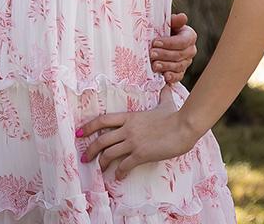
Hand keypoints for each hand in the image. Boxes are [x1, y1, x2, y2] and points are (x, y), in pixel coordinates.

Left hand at [76, 86, 198, 179]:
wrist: (185, 126)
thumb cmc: (176, 116)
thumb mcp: (165, 104)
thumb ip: (162, 96)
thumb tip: (166, 86)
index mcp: (129, 117)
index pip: (102, 120)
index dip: (88, 126)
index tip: (78, 133)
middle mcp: (127, 129)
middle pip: (101, 139)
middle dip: (90, 150)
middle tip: (84, 158)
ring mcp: (133, 142)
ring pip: (109, 153)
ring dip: (102, 163)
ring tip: (100, 169)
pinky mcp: (142, 154)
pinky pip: (125, 165)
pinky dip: (120, 172)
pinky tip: (119, 176)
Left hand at [149, 12, 196, 83]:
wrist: (158, 43)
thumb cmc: (162, 31)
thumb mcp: (167, 24)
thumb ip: (174, 21)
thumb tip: (182, 17)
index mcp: (189, 36)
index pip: (183, 41)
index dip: (169, 43)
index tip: (155, 42)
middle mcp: (190, 50)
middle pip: (180, 54)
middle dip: (165, 54)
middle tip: (152, 54)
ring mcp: (186, 62)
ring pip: (179, 66)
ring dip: (166, 66)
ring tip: (154, 65)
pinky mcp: (180, 72)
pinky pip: (179, 76)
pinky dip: (172, 77)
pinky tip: (164, 76)